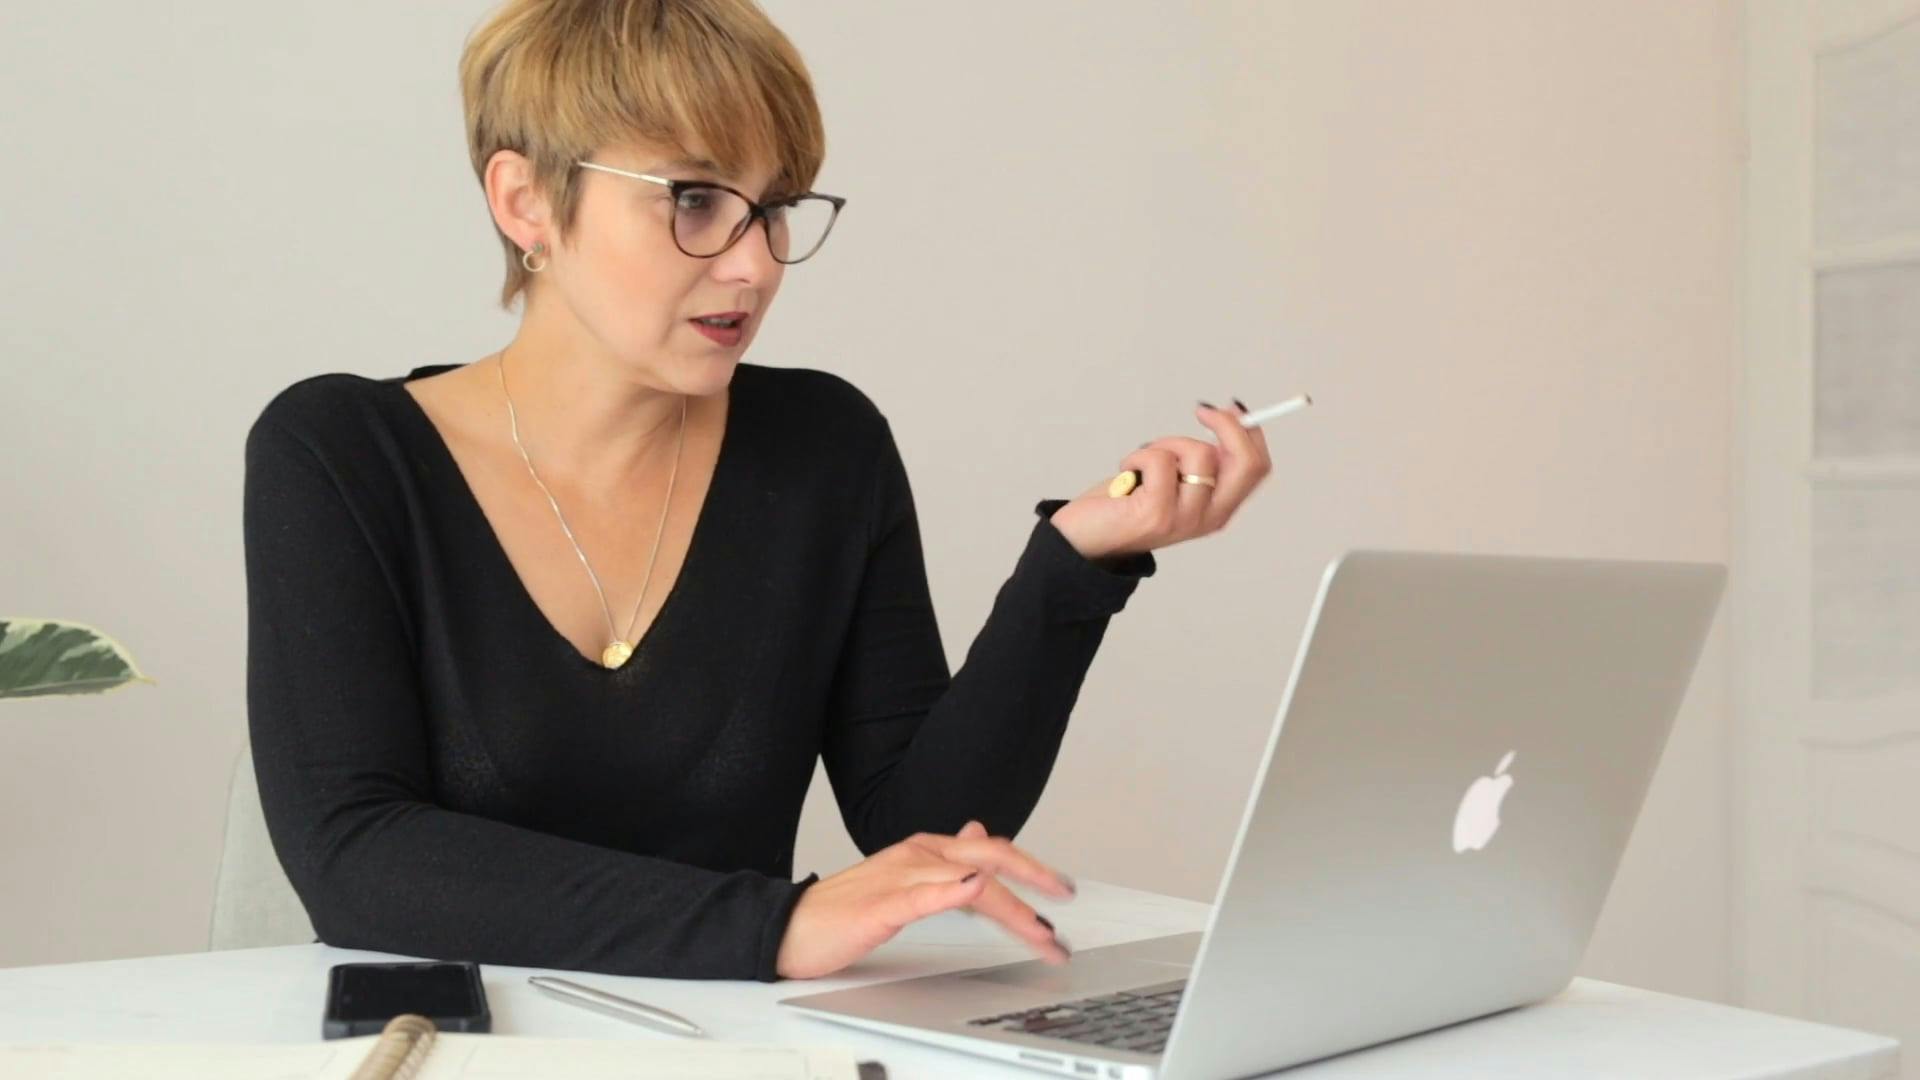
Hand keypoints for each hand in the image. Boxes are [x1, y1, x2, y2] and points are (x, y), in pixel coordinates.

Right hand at [775, 820, 1075, 979]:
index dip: (1033, 869)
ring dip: (1012, 908)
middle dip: (1036, 884)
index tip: (1064, 889)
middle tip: (1066, 909)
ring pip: (970, 880)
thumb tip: (980, 835)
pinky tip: (974, 890)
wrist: (791, 927)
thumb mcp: (905, 882)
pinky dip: (952, 891)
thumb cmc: (845, 911)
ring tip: (1040, 929)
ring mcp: (901, 876)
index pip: (993, 853)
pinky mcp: (882, 904)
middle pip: (991, 859)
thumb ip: (945, 863)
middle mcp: (920, 855)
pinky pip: (922, 895)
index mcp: (927, 850)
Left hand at [1048, 401, 1272, 561]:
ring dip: (1167, 443)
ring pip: (1199, 453)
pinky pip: (1160, 459)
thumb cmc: (1126, 503)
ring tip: (1143, 461)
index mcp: (1219, 509)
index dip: (1250, 430)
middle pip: (1247, 463)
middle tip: (1203, 410)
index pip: (1257, 467)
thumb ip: (1199, 460)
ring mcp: (1186, 519)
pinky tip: (1126, 472)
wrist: (1084, 537)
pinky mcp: (1158, 514)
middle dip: (1229, 425)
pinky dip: (1138, 455)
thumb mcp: (1174, 478)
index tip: (1229, 408)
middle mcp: (1210, 517)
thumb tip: (1225, 416)